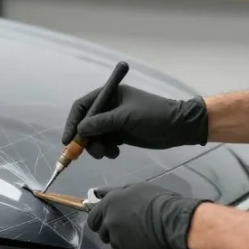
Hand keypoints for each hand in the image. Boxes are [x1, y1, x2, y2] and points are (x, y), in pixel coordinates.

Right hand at [60, 86, 209, 158]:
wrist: (179, 128)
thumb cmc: (154, 115)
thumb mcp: (126, 117)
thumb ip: (101, 123)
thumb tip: (80, 130)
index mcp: (109, 95)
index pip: (82, 106)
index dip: (73, 122)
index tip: (68, 139)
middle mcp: (109, 107)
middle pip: (86, 123)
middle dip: (86, 139)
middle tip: (90, 151)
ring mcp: (114, 121)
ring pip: (94, 136)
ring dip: (97, 147)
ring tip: (107, 153)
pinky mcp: (121, 134)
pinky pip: (105, 143)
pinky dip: (106, 150)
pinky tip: (116, 152)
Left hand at [86, 183, 206, 248]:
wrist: (173, 220)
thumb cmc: (158, 201)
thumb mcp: (134, 189)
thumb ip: (113, 193)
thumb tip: (98, 193)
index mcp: (108, 205)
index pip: (92, 218)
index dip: (99, 220)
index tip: (106, 220)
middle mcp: (109, 222)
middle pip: (102, 232)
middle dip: (109, 230)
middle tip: (124, 226)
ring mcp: (118, 238)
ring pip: (113, 242)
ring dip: (121, 239)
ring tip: (137, 233)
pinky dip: (132, 247)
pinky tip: (143, 240)